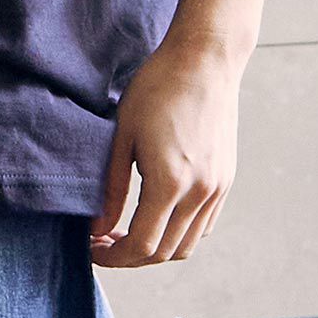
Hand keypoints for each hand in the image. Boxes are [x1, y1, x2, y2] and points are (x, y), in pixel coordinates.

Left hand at [87, 34, 240, 266]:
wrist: (204, 60)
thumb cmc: (157, 87)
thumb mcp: (123, 133)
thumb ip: (112, 186)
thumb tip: (98, 227)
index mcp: (170, 182)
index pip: (142, 245)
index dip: (114, 255)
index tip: (93, 248)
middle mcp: (199, 193)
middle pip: (165, 252)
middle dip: (131, 256)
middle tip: (104, 241)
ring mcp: (217, 188)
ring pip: (187, 244)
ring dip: (157, 249)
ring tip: (128, 231)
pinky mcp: (225, 179)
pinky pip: (203, 225)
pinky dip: (179, 233)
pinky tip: (157, 214)